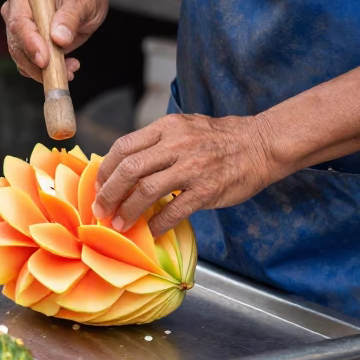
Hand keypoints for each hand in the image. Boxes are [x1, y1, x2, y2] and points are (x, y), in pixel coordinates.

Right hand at [1, 0, 109, 81]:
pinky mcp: (28, 43)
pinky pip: (30, 64)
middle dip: (37, 63)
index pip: (19, 22)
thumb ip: (70, 17)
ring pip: (22, 58)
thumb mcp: (83, 0)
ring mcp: (20, 28)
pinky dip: (47, 72)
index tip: (44, 59)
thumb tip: (58, 38)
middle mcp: (15, 11)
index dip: (30, 42)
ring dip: (44, 71)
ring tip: (71, 68)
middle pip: (16, 44)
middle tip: (63, 72)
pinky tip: (67, 67)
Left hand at [92, 114, 278, 236]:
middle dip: (109, 194)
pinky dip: (157, 224)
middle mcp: (176, 144)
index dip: (106, 170)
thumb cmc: (219, 139)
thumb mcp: (184, 127)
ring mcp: (192, 167)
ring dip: (127, 211)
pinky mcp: (206, 190)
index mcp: (166, 128)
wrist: (260, 144)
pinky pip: (173, 211)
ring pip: (146, 190)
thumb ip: (157, 143)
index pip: (123, 147)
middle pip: (128, 169)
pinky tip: (150, 232)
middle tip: (101, 210)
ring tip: (119, 224)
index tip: (100, 186)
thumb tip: (125, 167)